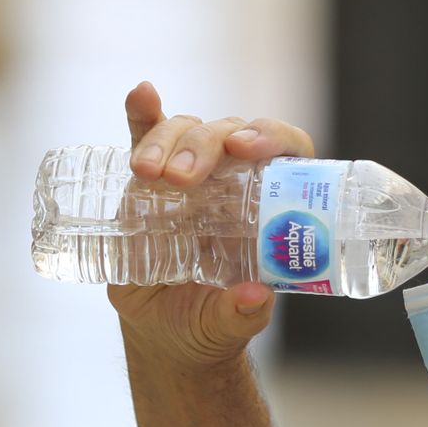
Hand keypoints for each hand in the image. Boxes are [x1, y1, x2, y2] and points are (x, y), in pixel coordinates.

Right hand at [107, 81, 315, 368]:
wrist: (169, 333)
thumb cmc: (213, 321)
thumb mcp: (228, 324)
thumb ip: (242, 314)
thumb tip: (255, 297)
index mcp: (271, 203)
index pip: (286, 151)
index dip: (272, 138)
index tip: (248, 149)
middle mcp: (236, 180)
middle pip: (230, 136)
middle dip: (206, 146)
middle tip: (184, 177)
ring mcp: (191, 176)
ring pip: (187, 132)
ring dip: (168, 139)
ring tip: (150, 171)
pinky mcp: (149, 183)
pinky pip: (147, 138)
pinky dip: (143, 115)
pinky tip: (141, 94)